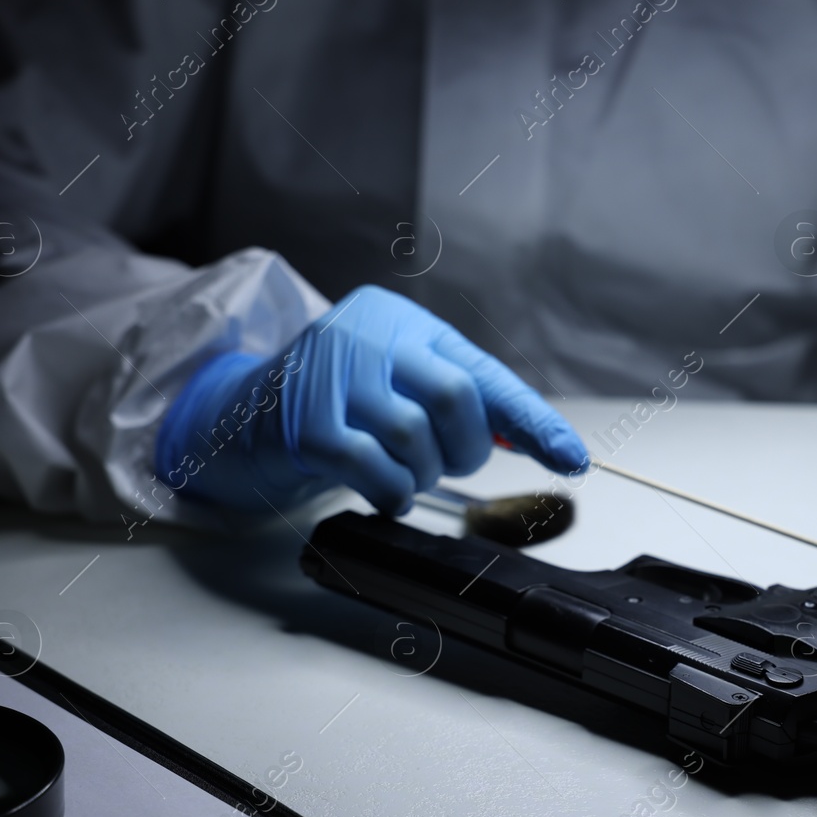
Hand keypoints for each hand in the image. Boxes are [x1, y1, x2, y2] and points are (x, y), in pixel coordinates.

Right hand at [155, 285, 586, 513]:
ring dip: (421, 474)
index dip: (533, 420)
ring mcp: (333, 377)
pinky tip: (381, 489)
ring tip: (402, 472)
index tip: (572, 460)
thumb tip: (536, 441)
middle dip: (465, 447)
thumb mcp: (401, 384)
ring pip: (416, 438)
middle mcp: (369, 335)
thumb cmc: (338, 402)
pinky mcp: (308, 424)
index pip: (484, 373)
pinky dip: (391, 492)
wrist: (244, 414)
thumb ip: (462, 405)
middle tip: (446, 462)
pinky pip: (376, 469)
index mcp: (405, 323)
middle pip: (455, 397)